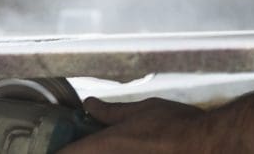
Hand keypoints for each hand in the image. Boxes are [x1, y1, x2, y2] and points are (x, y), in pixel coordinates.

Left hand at [59, 97, 208, 153]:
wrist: (206, 145)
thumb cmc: (174, 127)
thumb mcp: (139, 110)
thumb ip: (110, 111)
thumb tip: (90, 104)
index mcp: (102, 147)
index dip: (54, 151)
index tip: (47, 148)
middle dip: (78, 149)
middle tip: (79, 141)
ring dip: (97, 151)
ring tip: (111, 142)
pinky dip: (118, 153)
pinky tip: (131, 146)